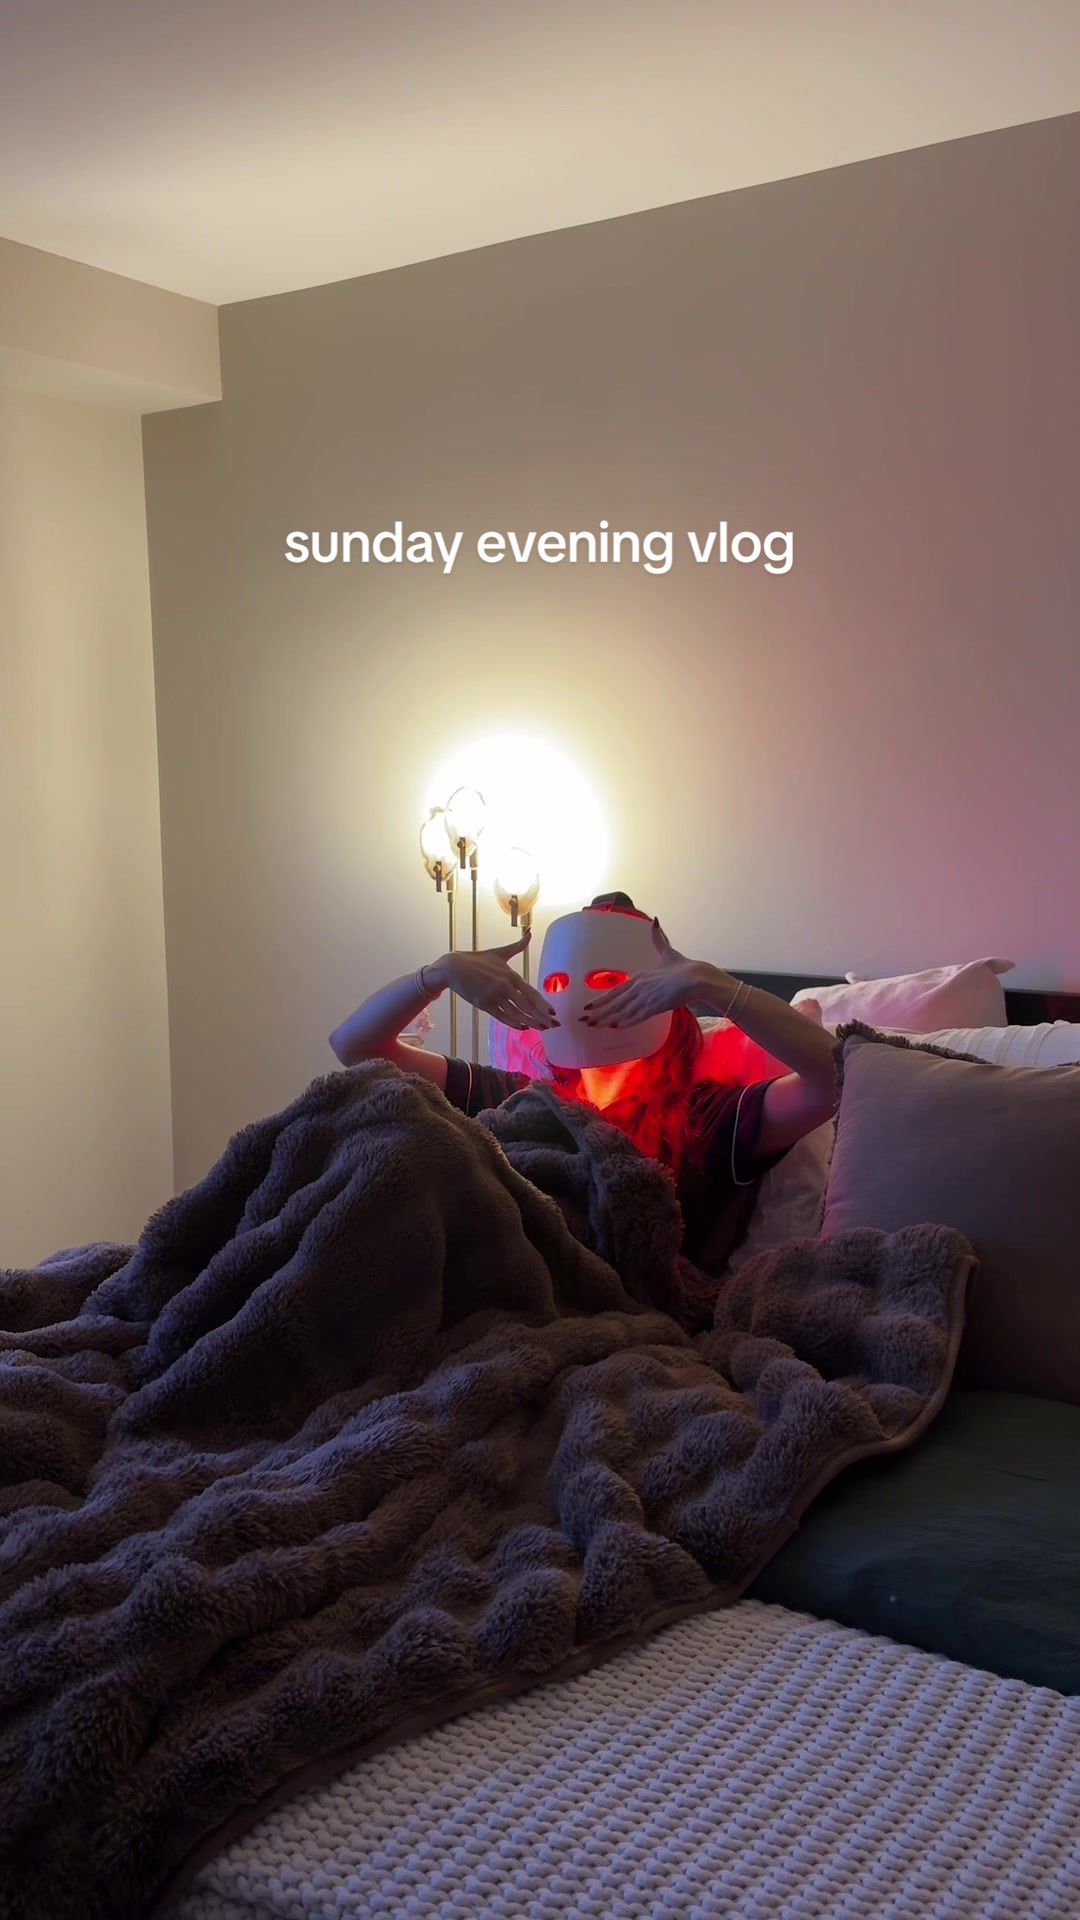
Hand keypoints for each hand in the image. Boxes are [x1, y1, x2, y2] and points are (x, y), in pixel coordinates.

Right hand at [432, 933, 557, 1029]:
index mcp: (510, 975)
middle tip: (552, 1026)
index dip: (543, 1004)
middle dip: (541, 1017)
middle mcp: (504, 986)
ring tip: (541, 1028)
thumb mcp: (499, 952)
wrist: (453, 967)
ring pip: (516, 1014)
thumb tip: (530, 933)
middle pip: (527, 1006)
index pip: (531, 993)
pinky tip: (523, 1027)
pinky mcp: (484, 1005)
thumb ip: (517, 946)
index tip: (553, 1013)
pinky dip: (513, 1023)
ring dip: (530, 1022)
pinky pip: (502, 1017)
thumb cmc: (477, 959)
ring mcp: (494, 997)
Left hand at [582, 921, 699, 1027]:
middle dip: (599, 1012)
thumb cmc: (684, 966)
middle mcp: (639, 988)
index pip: (616, 990)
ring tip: (595, 1026)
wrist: (696, 978)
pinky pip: (637, 1017)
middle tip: (584, 1020)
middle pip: (615, 1003)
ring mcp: (646, 998)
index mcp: (640, 977)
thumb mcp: (668, 952)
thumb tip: (655, 921)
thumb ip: (659, 939)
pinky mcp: (655, 1007)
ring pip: (623, 1011)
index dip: (601, 999)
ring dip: (608, 1019)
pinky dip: (626, 1022)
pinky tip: (615, 1027)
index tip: (588, 1005)